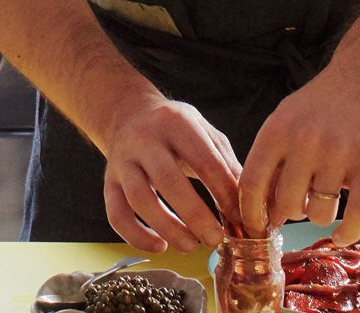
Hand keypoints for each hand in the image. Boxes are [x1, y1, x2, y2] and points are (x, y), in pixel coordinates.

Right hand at [99, 95, 242, 253]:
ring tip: (191, 246)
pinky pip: (116, 214)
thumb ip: (225, 163)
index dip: (224, 193)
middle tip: (215, 239)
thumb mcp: (203, 132)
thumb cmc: (176, 129)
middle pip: (168, 180)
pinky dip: (136, 235)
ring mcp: (123, 160)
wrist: (128, 113)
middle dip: (195, 215)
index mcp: (176, 123)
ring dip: (168, 227)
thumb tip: (251, 202)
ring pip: (140, 199)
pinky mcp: (108, 181)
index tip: (240, 218)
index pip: (204, 160)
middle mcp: (145, 139)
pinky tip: (160, 246)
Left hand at [237, 66, 359, 246]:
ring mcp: (339, 152)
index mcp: (278, 128)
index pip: (251, 183)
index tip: (255, 228)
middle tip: (301, 204)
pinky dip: (347, 233)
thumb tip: (263, 211)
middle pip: (286, 204)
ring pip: (319, 213)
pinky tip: (342, 235)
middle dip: (291, 213)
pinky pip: (356, 216)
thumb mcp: (288, 119)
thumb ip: (273, 159)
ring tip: (327, 198)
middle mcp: (305, 140)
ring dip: (321, 215)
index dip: (249, 213)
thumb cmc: (324, 103)